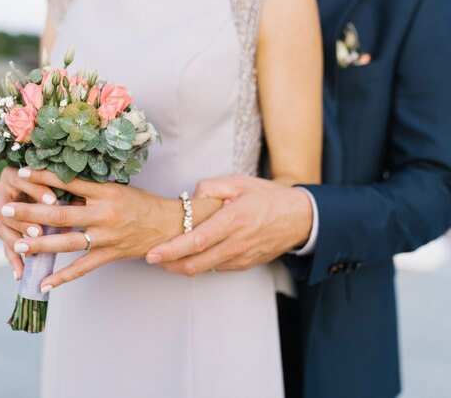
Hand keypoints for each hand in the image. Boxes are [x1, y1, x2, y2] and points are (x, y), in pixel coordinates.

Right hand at [0, 167, 57, 279]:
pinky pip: (5, 245)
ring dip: (16, 240)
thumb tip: (80, 200)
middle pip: (5, 207)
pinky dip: (13, 260)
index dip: (36, 190)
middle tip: (38, 231)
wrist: (31, 189)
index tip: (54, 200)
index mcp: (14, 173)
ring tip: (30, 252)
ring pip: (1, 227)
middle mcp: (1, 191)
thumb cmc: (56, 182)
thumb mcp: (59, 184)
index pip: (21, 180)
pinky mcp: (3, 227)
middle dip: (24, 221)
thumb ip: (64, 189)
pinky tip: (20, 273)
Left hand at [0, 167, 219, 290]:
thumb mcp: (117, 189)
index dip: (43, 178)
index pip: (69, 183)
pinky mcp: (110, 255)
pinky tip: (43, 284)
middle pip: (60, 215)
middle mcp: (104, 215)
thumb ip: (90, 191)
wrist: (169, 225)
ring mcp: (107, 237)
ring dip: (39, 245)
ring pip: (67, 243)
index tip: (20, 174)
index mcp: (106, 193)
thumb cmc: (141, 203)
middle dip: (30, 213)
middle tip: (5, 210)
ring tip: (15, 245)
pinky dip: (62, 278)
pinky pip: (83, 268)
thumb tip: (57, 187)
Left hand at [146, 175, 313, 275]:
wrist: (300, 219)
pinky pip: (215, 268)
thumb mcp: (239, 181)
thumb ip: (210, 187)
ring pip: (203, 269)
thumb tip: (189, 200)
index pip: (197, 241)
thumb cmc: (268, 198)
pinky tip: (191, 253)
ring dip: (181, 265)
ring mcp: (240, 258)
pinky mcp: (243, 265)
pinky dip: (199, 263)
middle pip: (195, 264)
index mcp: (234, 220)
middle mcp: (236, 243)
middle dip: (168, 264)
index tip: (153, 254)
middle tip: (151, 257)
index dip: (172, 250)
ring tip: (166, 255)